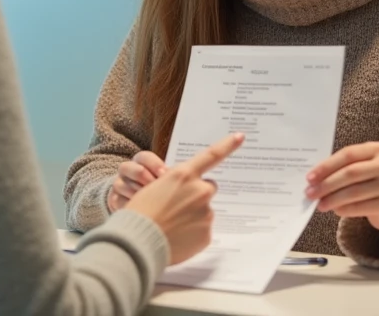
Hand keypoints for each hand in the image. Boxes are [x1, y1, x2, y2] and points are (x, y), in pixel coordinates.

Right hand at [107, 151, 166, 213]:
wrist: (143, 209)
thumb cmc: (160, 191)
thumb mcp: (166, 181)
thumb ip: (171, 176)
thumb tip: (177, 174)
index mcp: (141, 162)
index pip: (144, 157)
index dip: (154, 164)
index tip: (165, 174)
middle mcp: (127, 170)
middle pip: (127, 167)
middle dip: (144, 178)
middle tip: (156, 188)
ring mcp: (119, 185)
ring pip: (120, 184)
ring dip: (136, 193)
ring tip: (149, 202)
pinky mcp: (114, 200)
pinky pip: (117, 200)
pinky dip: (129, 205)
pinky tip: (140, 211)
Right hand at [127, 133, 244, 264]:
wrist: (138, 242)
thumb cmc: (141, 212)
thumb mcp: (154, 188)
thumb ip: (178, 187)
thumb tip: (190, 197)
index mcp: (184, 175)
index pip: (211, 155)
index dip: (227, 145)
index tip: (240, 136)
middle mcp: (200, 191)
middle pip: (208, 187)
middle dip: (199, 193)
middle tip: (180, 205)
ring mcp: (206, 213)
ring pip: (204, 211)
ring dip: (193, 215)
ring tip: (172, 225)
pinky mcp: (207, 234)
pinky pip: (202, 231)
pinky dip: (192, 234)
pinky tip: (176, 238)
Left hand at [305, 142, 378, 239]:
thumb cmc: (365, 181)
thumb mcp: (356, 168)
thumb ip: (338, 169)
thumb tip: (313, 180)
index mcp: (376, 149)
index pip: (348, 154)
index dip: (327, 166)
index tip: (310, 178)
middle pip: (350, 173)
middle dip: (327, 184)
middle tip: (310, 193)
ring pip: (354, 191)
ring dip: (332, 199)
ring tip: (319, 204)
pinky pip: (360, 207)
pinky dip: (344, 209)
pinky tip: (335, 210)